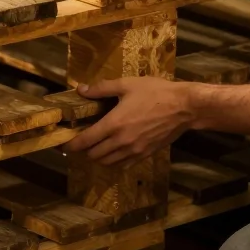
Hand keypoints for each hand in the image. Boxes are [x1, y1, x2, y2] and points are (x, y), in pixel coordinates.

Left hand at [64, 78, 194, 165]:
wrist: (185, 107)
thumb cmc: (155, 92)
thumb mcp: (127, 84)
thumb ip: (101, 89)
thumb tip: (81, 89)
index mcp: (114, 124)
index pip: (85, 141)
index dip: (71, 145)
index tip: (64, 144)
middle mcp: (122, 142)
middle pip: (94, 155)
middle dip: (85, 150)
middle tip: (82, 141)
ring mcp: (134, 151)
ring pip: (108, 163)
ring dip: (98, 157)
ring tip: (96, 146)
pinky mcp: (145, 155)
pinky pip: (123, 165)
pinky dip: (114, 161)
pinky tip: (114, 151)